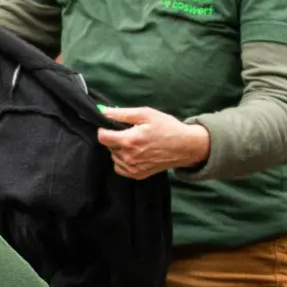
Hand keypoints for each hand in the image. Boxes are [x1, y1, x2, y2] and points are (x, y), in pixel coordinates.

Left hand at [95, 106, 211, 179]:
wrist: (184, 146)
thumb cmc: (166, 127)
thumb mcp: (145, 114)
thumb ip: (121, 114)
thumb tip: (102, 111)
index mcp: (129, 140)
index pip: (102, 137)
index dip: (104, 129)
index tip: (111, 126)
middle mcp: (129, 157)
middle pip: (108, 146)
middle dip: (114, 138)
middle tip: (130, 132)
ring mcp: (133, 168)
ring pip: (114, 157)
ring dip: (119, 149)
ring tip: (135, 143)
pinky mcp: (138, 175)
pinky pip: (120, 168)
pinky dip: (123, 161)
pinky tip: (135, 153)